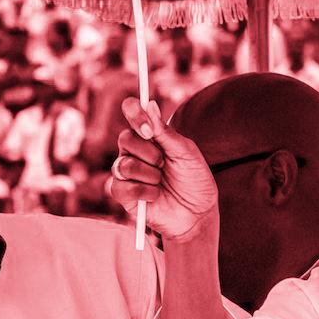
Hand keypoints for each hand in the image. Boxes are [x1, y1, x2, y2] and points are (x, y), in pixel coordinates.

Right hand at [110, 96, 218, 241]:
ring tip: (161, 181)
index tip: (147, 128)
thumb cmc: (195, 181)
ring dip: (148, 174)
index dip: (134, 113)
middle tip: (164, 163)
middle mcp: (135, 152)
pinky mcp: (123, 195)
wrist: (198, 213)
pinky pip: (120, 187)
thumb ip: (166, 132)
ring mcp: (127, 173)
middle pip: (125, 139)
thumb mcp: (186, 153)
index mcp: (151, 136)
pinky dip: (143, 192)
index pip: (133, 114)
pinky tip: (155, 195)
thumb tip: (150, 104)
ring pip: (123, 165)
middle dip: (149, 152)